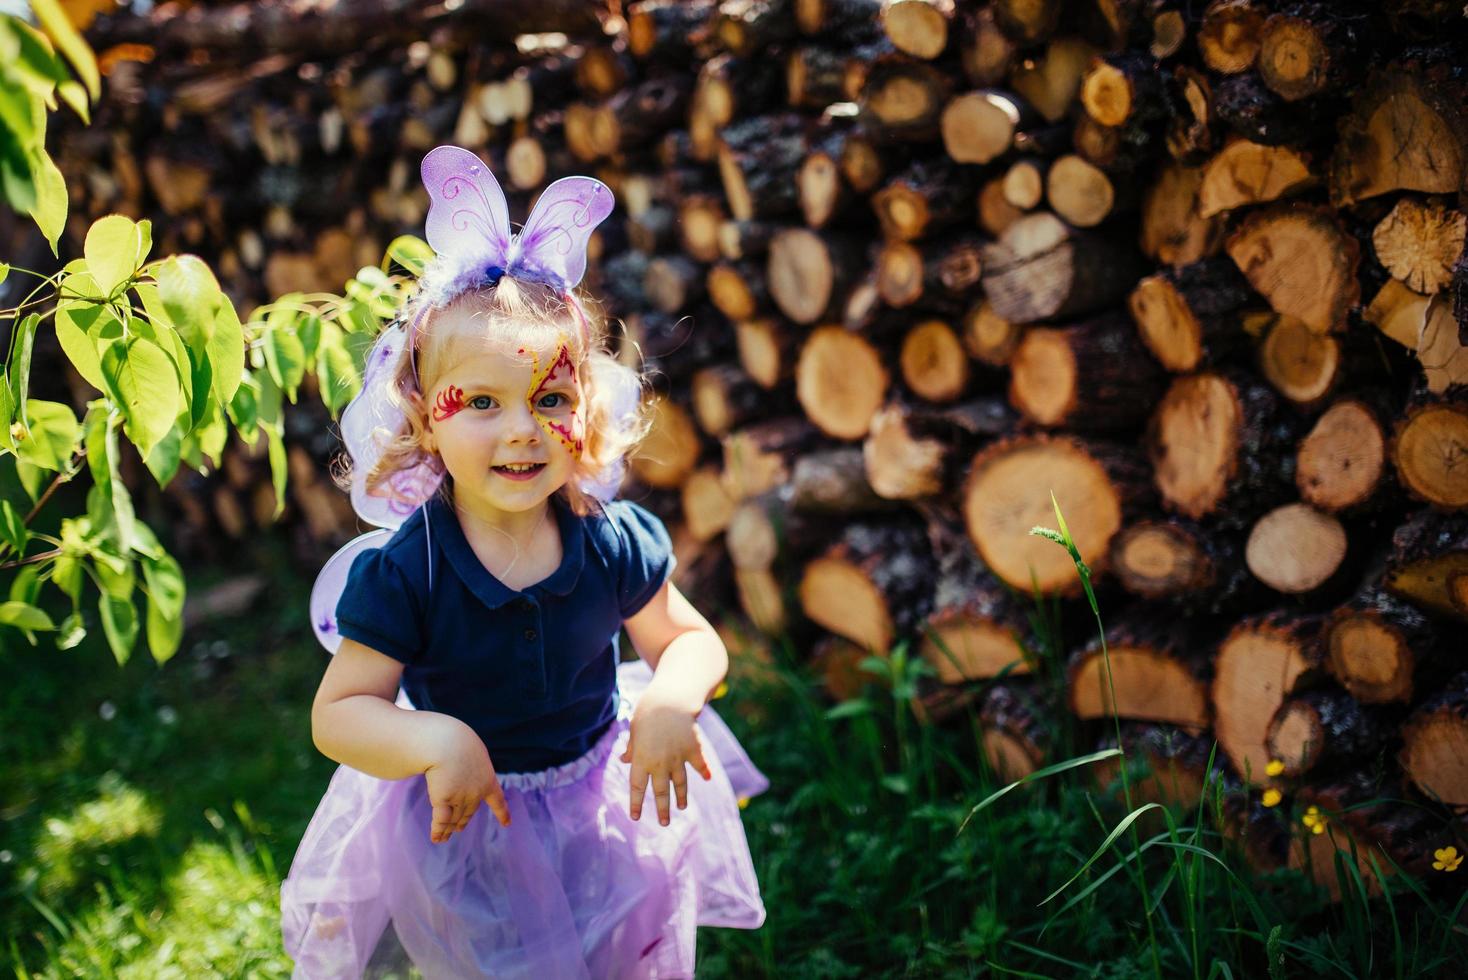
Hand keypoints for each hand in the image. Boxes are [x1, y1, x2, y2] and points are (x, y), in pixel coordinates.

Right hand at [422, 717, 510, 843]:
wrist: (447, 742)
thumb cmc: (457, 740)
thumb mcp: (472, 752)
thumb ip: (471, 767)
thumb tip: (456, 780)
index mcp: (488, 780)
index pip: (497, 800)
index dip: (502, 813)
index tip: (507, 823)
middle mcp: (477, 793)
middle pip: (468, 812)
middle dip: (463, 821)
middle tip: (458, 829)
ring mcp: (461, 798)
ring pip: (454, 818)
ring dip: (449, 829)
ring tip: (444, 838)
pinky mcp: (443, 800)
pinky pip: (441, 820)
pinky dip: (438, 831)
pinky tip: (436, 838)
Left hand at [620, 692, 711, 825]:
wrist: (670, 701)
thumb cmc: (648, 712)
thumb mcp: (634, 730)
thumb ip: (632, 748)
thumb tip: (624, 760)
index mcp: (641, 760)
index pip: (637, 788)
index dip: (636, 803)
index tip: (635, 817)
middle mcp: (659, 764)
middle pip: (660, 792)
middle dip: (662, 809)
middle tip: (664, 823)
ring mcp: (678, 759)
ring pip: (680, 783)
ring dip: (681, 796)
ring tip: (682, 807)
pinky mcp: (693, 750)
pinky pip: (699, 764)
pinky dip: (703, 771)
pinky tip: (707, 778)